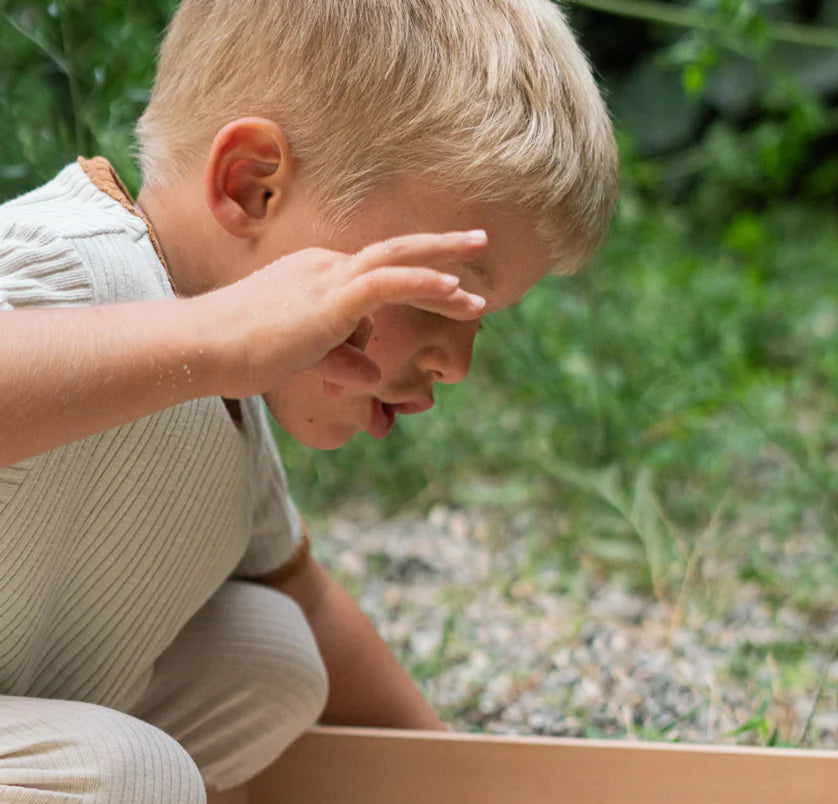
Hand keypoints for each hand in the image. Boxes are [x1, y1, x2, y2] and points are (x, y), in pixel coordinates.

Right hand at [193, 230, 488, 399]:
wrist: (205, 349)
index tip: (454, 291)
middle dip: (441, 248)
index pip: (376, 275)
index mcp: (318, 276)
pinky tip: (454, 288)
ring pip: (397, 261)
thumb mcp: (306, 360)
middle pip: (394, 252)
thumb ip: (342, 362)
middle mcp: (326, 268)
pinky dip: (423, 282)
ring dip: (444, 264)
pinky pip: (387, 283)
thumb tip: (373, 376)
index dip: (417, 281)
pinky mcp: (330, 301)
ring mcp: (328, 280)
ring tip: (480, 272)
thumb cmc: (244, 356)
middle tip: (480, 242)